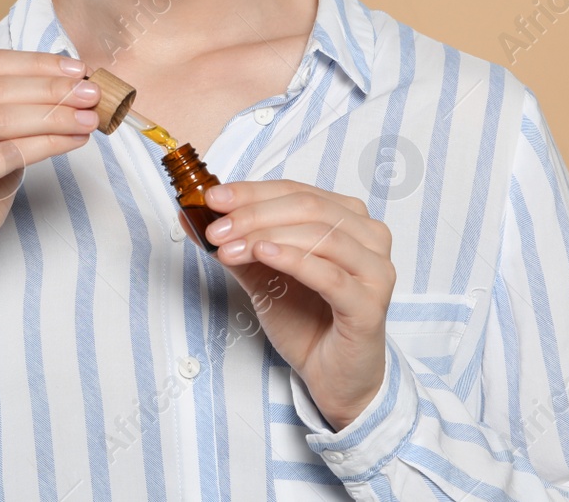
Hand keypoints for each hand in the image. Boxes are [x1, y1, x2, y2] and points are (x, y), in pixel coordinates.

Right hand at [0, 49, 100, 334]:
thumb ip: (13, 111)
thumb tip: (71, 84)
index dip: (36, 63)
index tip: (77, 68)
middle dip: (50, 87)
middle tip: (92, 92)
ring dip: (53, 114)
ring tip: (90, 117)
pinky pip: (4, 154)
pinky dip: (46, 143)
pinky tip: (73, 141)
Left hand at [198, 179, 394, 429]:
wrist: (333, 377)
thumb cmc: (308, 321)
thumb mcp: (264, 275)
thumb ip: (238, 244)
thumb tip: (193, 218)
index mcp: (350, 219)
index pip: (297, 191)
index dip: (252, 192)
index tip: (213, 199)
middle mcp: (370, 237)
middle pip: (309, 208)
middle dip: (255, 215)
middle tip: (217, 229)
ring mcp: (375, 270)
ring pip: (320, 236)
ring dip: (267, 237)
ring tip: (229, 248)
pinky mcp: (370, 305)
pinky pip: (330, 275)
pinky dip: (294, 260)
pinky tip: (265, 255)